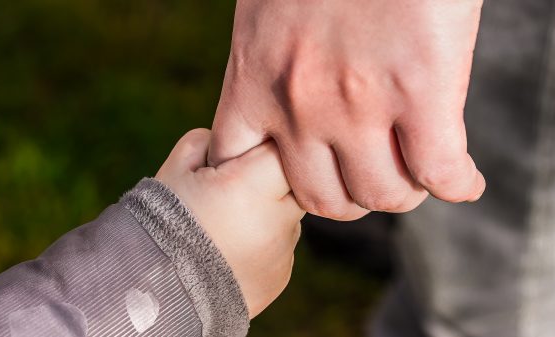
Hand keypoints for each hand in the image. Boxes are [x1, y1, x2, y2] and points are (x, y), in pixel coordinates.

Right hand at [156, 129, 304, 317]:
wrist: (157, 292)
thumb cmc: (161, 223)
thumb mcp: (175, 170)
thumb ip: (207, 142)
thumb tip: (229, 140)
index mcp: (251, 186)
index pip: (282, 149)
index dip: (261, 148)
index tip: (241, 157)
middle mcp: (277, 220)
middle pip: (294, 182)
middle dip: (269, 179)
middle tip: (235, 189)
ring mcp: (282, 251)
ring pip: (288, 215)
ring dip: (267, 212)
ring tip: (226, 225)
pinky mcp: (281, 274)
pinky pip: (281, 245)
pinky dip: (263, 242)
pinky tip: (230, 248)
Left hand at [209, 0, 485, 219]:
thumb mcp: (267, 16)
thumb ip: (271, 66)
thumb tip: (294, 103)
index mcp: (254, 80)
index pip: (238, 169)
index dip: (269, 186)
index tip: (299, 174)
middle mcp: (299, 104)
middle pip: (322, 199)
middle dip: (349, 196)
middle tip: (371, 176)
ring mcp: (358, 104)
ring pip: (380, 195)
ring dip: (402, 192)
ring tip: (416, 174)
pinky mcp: (420, 90)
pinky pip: (440, 172)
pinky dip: (457, 185)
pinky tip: (463, 180)